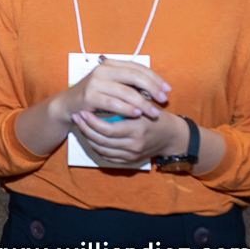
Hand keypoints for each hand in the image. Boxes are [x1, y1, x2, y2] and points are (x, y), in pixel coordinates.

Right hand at [53, 57, 170, 124]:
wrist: (69, 104)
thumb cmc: (95, 95)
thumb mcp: (112, 85)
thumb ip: (130, 84)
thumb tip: (156, 90)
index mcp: (110, 64)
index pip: (138, 67)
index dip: (155, 78)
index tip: (167, 89)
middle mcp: (102, 70)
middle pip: (134, 76)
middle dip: (152, 88)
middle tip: (163, 100)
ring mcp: (95, 82)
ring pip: (126, 91)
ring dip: (143, 103)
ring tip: (154, 112)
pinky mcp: (89, 96)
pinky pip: (113, 102)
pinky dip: (127, 108)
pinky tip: (137, 114)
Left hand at [72, 110, 189, 164]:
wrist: (172, 137)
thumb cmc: (157, 117)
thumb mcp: (145, 105)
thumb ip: (127, 100)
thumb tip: (104, 88)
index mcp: (137, 129)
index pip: (108, 129)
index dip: (92, 122)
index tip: (83, 111)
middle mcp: (134, 144)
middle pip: (102, 141)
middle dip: (86, 129)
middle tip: (78, 117)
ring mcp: (132, 154)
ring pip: (102, 149)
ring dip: (88, 137)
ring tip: (81, 125)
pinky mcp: (130, 160)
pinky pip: (107, 156)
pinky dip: (97, 147)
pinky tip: (90, 136)